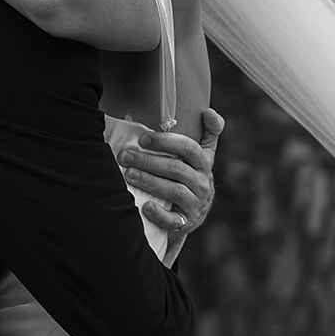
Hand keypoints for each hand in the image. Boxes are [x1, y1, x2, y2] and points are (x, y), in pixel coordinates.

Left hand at [119, 107, 223, 237]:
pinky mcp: (186, 223)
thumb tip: (209, 112)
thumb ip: (208, 132)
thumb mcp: (202, 155)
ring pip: (173, 191)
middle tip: (125, 156)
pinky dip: (159, 214)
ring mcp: (196, 204)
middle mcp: (203, 183)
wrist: (193, 213)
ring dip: (149, 182)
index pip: (188, 148)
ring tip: (129, 174)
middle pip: (176, 169)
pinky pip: (173, 220)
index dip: (166, 142)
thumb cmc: (191, 176)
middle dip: (148, 161)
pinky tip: (145, 206)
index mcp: (205, 163)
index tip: (143, 138)